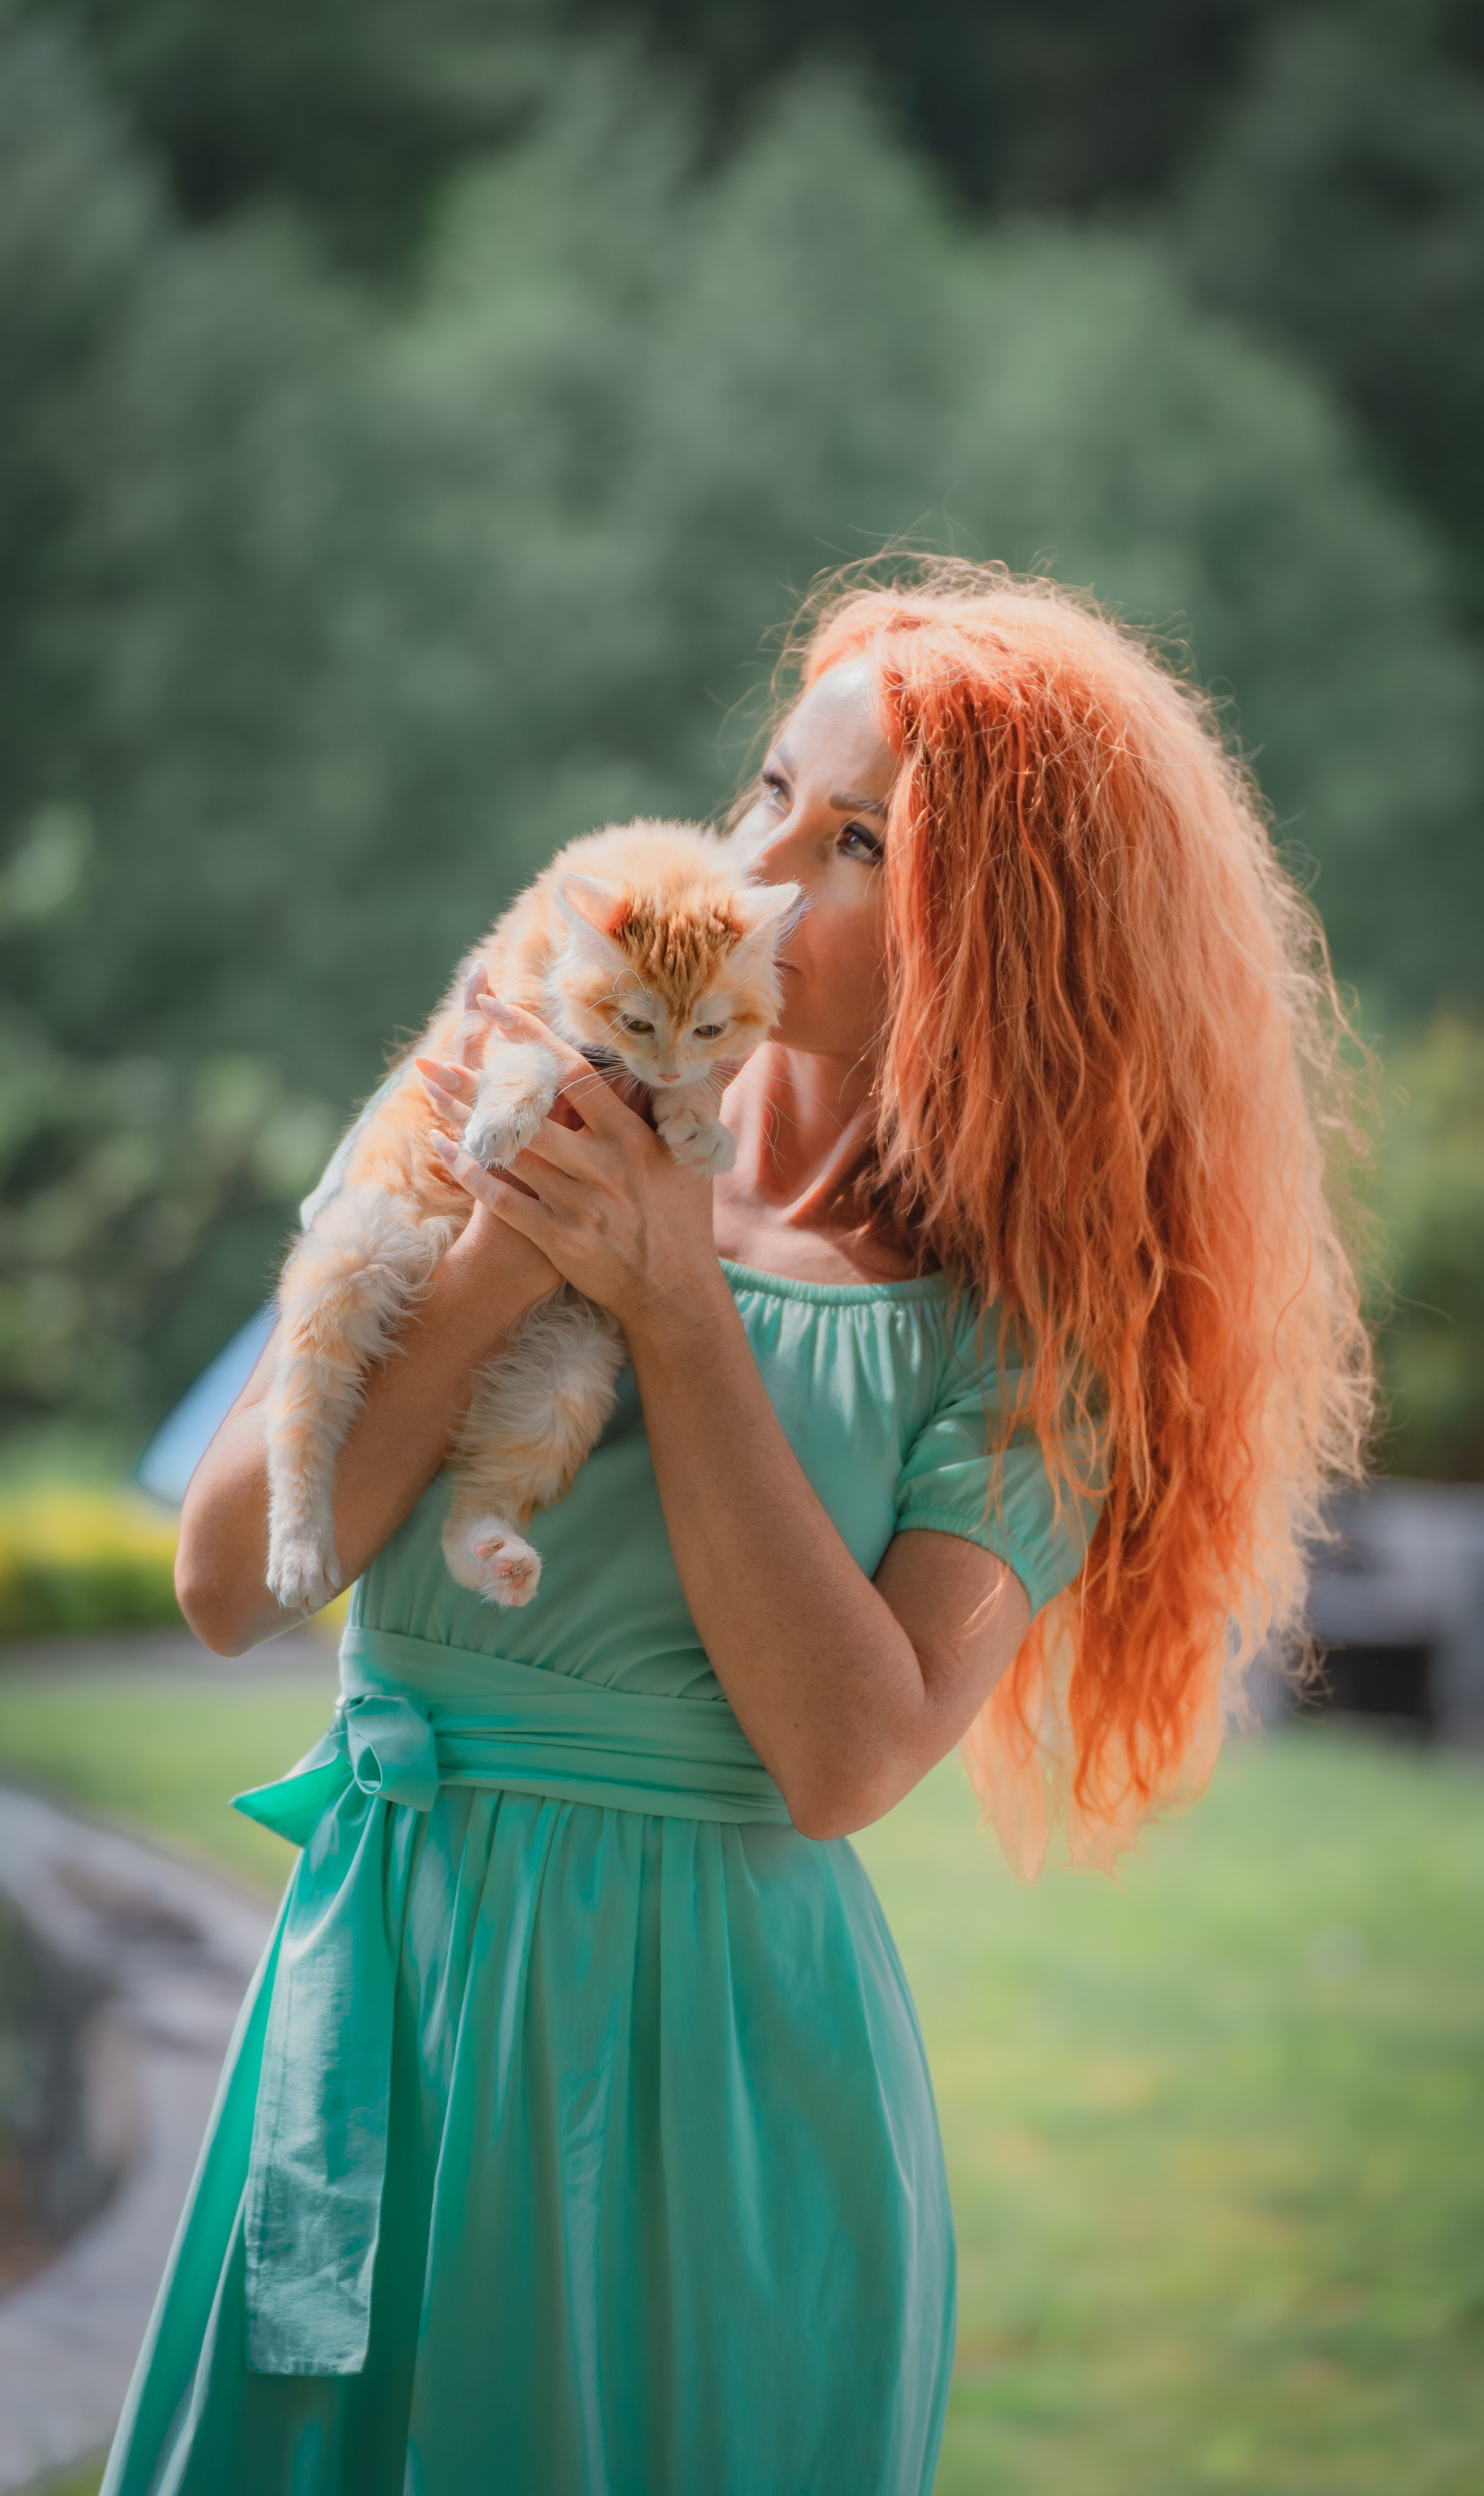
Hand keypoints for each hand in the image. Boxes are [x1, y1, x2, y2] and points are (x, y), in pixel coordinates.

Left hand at [426, 998, 726, 1334]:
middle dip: (478, 1083)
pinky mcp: (558, 1240)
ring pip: (510, 1151)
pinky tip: (444, 1148)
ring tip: (431, 1090)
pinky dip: (470, 1173)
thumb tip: (721, 1052)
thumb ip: (690, 1105)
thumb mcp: (693, 1157)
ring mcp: (579, 1205)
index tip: (498, 1008)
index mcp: (634, 1138)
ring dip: (465, 1119)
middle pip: (530, 1113)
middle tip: (437, 1058)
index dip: (533, 1039)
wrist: (675, 1292)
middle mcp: (604, 1168)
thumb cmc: (683, 1218)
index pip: (575, 1075)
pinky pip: (503, 1200)